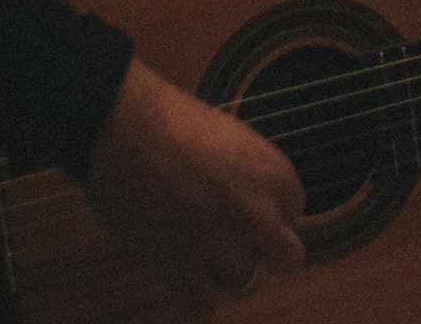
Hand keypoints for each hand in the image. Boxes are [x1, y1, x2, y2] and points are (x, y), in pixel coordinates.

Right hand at [83, 57, 305, 305]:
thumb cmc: (174, 120)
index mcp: (275, 173)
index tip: (246, 205)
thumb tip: (256, 202)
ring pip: (244, 280)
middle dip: (266, 250)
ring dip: (224, 267)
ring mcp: (223, 244)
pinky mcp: (182, 268)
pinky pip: (203, 302)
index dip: (269, 210)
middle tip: (237, 237)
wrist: (126, 127)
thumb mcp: (233, 137)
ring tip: (197, 242)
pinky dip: (194, 291)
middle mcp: (259, 213)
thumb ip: (252, 174)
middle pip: (289, 256)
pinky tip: (181, 269)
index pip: (294, 211)